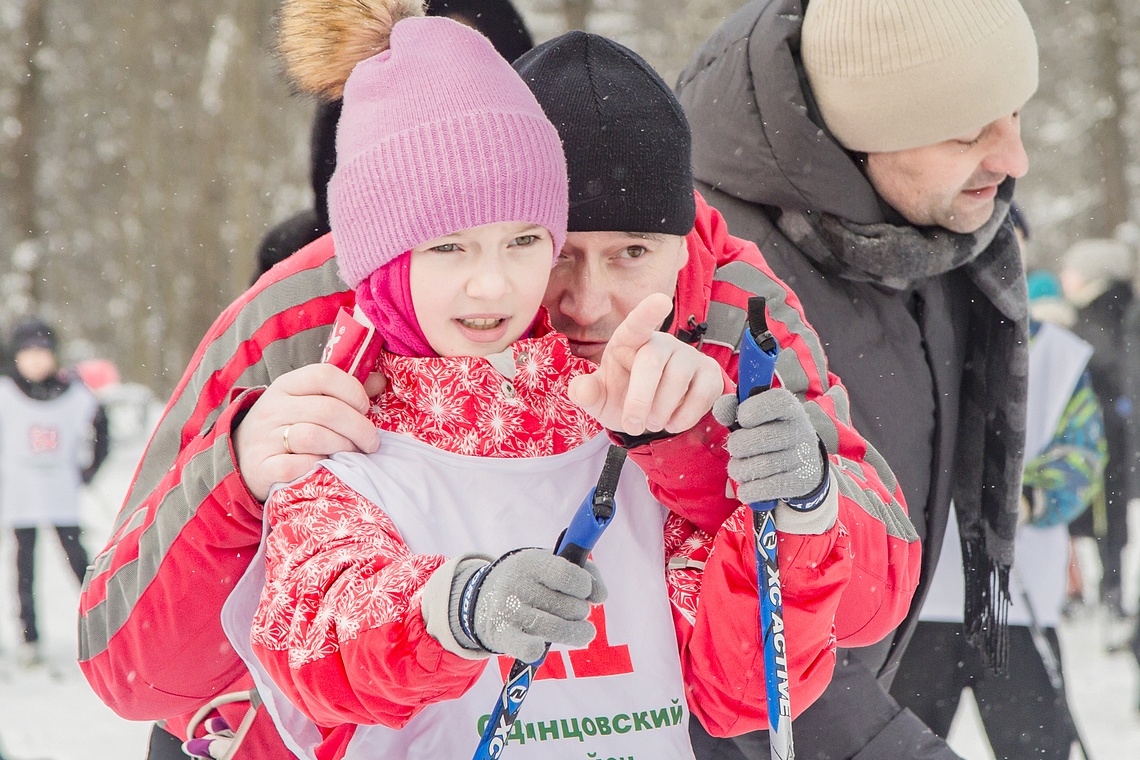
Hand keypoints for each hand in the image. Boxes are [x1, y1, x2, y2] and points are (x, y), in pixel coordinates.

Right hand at [234, 363, 380, 500]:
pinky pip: (296, 466)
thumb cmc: (287, 425)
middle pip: (327, 410)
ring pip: (313, 437)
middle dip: (359, 428)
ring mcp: (264, 437)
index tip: (365, 408)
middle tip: (370, 442)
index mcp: (287, 385)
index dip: (353, 391)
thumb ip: (344, 391)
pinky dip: (316, 467)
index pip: (324, 375)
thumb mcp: (307, 400)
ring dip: (342, 447)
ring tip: (351, 454)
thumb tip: (380, 380)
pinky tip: (324, 467)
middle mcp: (273, 407)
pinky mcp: (260, 467)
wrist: (241, 455)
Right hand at [452, 549, 606, 662]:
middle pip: (569, 607)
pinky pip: (527, 649)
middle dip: (579, 610)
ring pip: (557, 630)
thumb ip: (585, 572)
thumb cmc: (532, 580)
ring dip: (577, 633)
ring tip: (584, 631)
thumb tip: (601, 597)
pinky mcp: (502, 635)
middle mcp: (517, 585)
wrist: (484, 597)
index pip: (569, 576)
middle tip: (574, 610)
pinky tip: (542, 645)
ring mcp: (509, 611)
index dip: (584, 586)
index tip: (582, 590)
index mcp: (531, 562)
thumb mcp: (552, 562)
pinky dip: (538, 649)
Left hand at [569, 293, 723, 435]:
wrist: (652, 416)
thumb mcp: (600, 399)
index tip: (661, 301)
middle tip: (632, 425)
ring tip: (652, 423)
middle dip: (639, 398)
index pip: (637, 323)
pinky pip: (702, 394)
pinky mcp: (709, 374)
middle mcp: (661, 343)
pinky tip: (673, 421)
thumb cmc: (623, 397)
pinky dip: (684, 416)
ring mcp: (689, 356)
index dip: (648, 312)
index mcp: (629, 341)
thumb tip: (580, 389)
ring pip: (678, 379)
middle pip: (652, 360)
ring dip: (661, 411)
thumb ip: (587, 393)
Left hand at [712, 388, 824, 503]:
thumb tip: (720, 409)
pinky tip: (746, 487)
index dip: (750, 411)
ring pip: (759, 466)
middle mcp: (800, 430)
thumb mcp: (754, 415)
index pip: (773, 402)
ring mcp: (803, 456)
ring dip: (739, 470)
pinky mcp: (802, 480)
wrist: (802, 462)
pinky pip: (767, 488)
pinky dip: (749, 490)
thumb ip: (733, 408)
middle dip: (736, 446)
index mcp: (788, 407)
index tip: (743, 420)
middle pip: (757, 439)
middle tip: (736, 449)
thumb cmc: (768, 432)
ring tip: (738, 468)